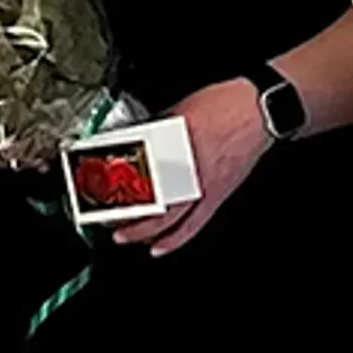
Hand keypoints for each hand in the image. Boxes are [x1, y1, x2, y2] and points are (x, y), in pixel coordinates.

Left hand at [116, 81, 266, 255]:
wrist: (258, 110)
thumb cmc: (224, 105)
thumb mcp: (177, 110)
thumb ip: (154, 130)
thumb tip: (133, 141)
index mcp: (171, 146)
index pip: (132, 171)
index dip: (111, 182)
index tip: (94, 186)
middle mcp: (185, 170)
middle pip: (145, 199)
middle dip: (120, 211)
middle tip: (102, 216)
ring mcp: (201, 186)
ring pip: (166, 218)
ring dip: (141, 230)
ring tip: (122, 235)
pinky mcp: (216, 195)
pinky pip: (192, 225)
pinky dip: (174, 240)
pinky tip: (158, 248)